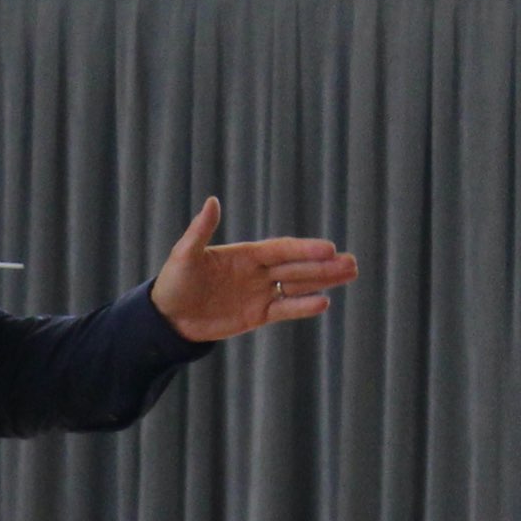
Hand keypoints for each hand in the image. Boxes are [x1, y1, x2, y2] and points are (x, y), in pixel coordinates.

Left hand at [147, 197, 355, 342]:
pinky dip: (302, 306)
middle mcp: (257, 271)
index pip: (282, 249)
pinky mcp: (257, 315)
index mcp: (245, 254)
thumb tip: (212, 201)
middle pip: (297, 266)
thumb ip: (200, 231)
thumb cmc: (174, 283)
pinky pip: (284, 309)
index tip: (329, 248)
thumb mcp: (184, 255)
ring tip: (350, 274)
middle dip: (324, 265)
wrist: (167, 319)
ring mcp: (259, 293)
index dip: (304, 249)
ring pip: (297, 285)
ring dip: (323, 281)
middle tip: (353, 263)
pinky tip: (324, 302)